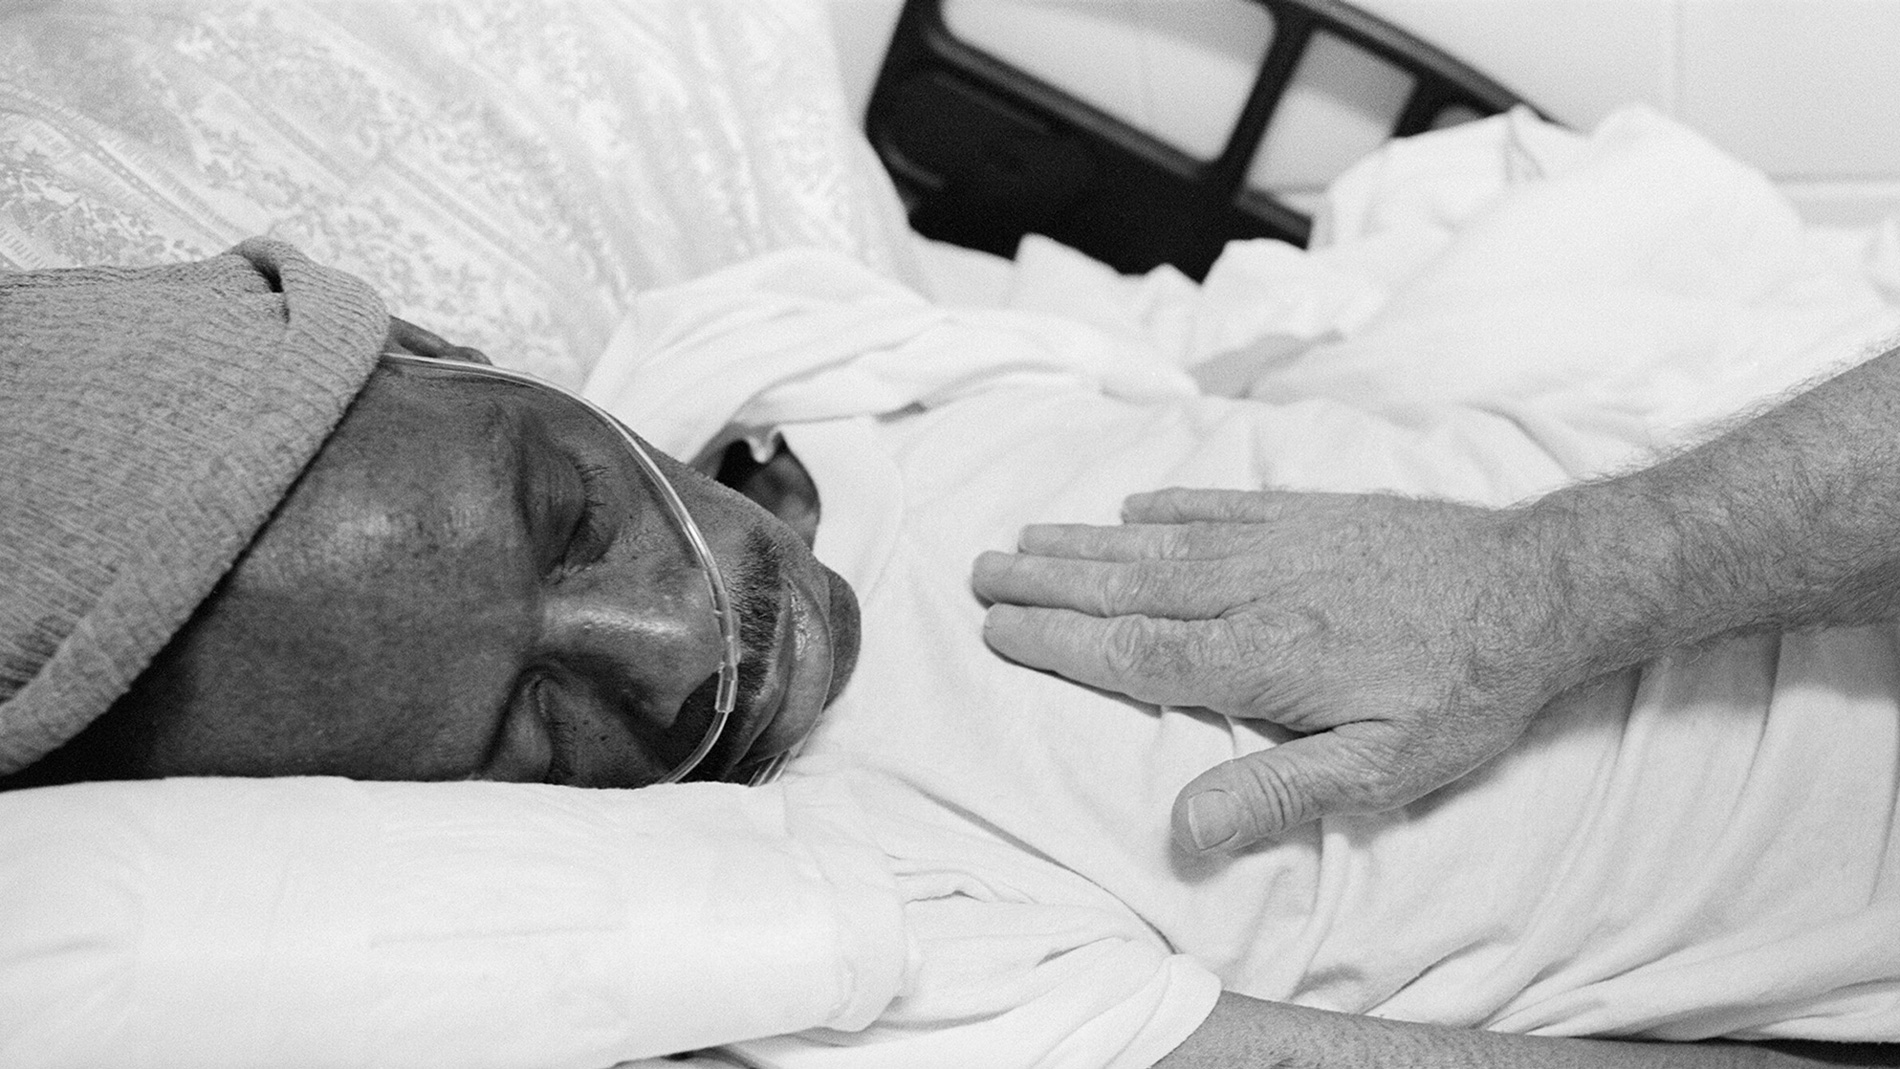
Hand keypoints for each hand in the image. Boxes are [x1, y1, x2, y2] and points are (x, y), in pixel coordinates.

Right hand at [972, 488, 1572, 854]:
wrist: (1542, 588)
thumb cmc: (1465, 690)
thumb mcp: (1385, 769)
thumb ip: (1280, 793)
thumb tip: (1185, 828)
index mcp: (1262, 658)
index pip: (1133, 651)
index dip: (1058, 640)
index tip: (997, 627)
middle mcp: (1256, 591)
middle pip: (1127, 586)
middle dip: (1048, 581)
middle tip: (981, 570)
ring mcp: (1283, 542)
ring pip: (1161, 541)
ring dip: (1087, 541)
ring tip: (1028, 536)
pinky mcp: (1315, 512)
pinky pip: (1223, 502)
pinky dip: (1170, 502)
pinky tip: (1134, 505)